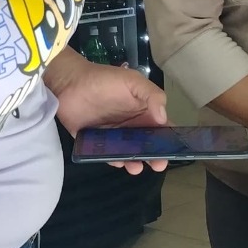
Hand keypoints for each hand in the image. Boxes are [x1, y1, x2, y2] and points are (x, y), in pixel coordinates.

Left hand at [51, 57, 168, 174]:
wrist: (70, 83)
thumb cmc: (104, 80)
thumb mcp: (133, 81)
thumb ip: (151, 95)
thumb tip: (163, 118)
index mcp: (144, 112)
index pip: (162, 128)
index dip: (171, 139)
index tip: (178, 149)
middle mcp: (132, 126)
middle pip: (148, 146)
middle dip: (156, 156)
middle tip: (159, 164)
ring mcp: (115, 136)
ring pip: (130, 153)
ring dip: (136, 162)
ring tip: (137, 166)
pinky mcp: (97, 144)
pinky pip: (109, 156)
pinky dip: (115, 160)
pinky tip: (118, 161)